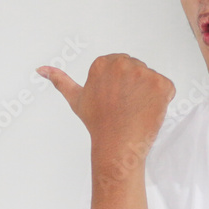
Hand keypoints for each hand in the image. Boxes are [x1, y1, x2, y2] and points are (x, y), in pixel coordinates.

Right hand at [37, 54, 175, 152]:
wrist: (117, 146)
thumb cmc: (97, 123)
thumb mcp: (76, 99)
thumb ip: (60, 80)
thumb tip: (40, 69)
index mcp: (103, 62)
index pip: (122, 67)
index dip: (121, 86)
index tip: (114, 100)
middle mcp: (123, 63)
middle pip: (138, 71)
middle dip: (135, 87)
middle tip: (125, 107)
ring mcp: (144, 74)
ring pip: (152, 80)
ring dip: (149, 94)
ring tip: (135, 110)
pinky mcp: (162, 85)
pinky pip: (168, 89)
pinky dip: (163, 101)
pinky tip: (149, 112)